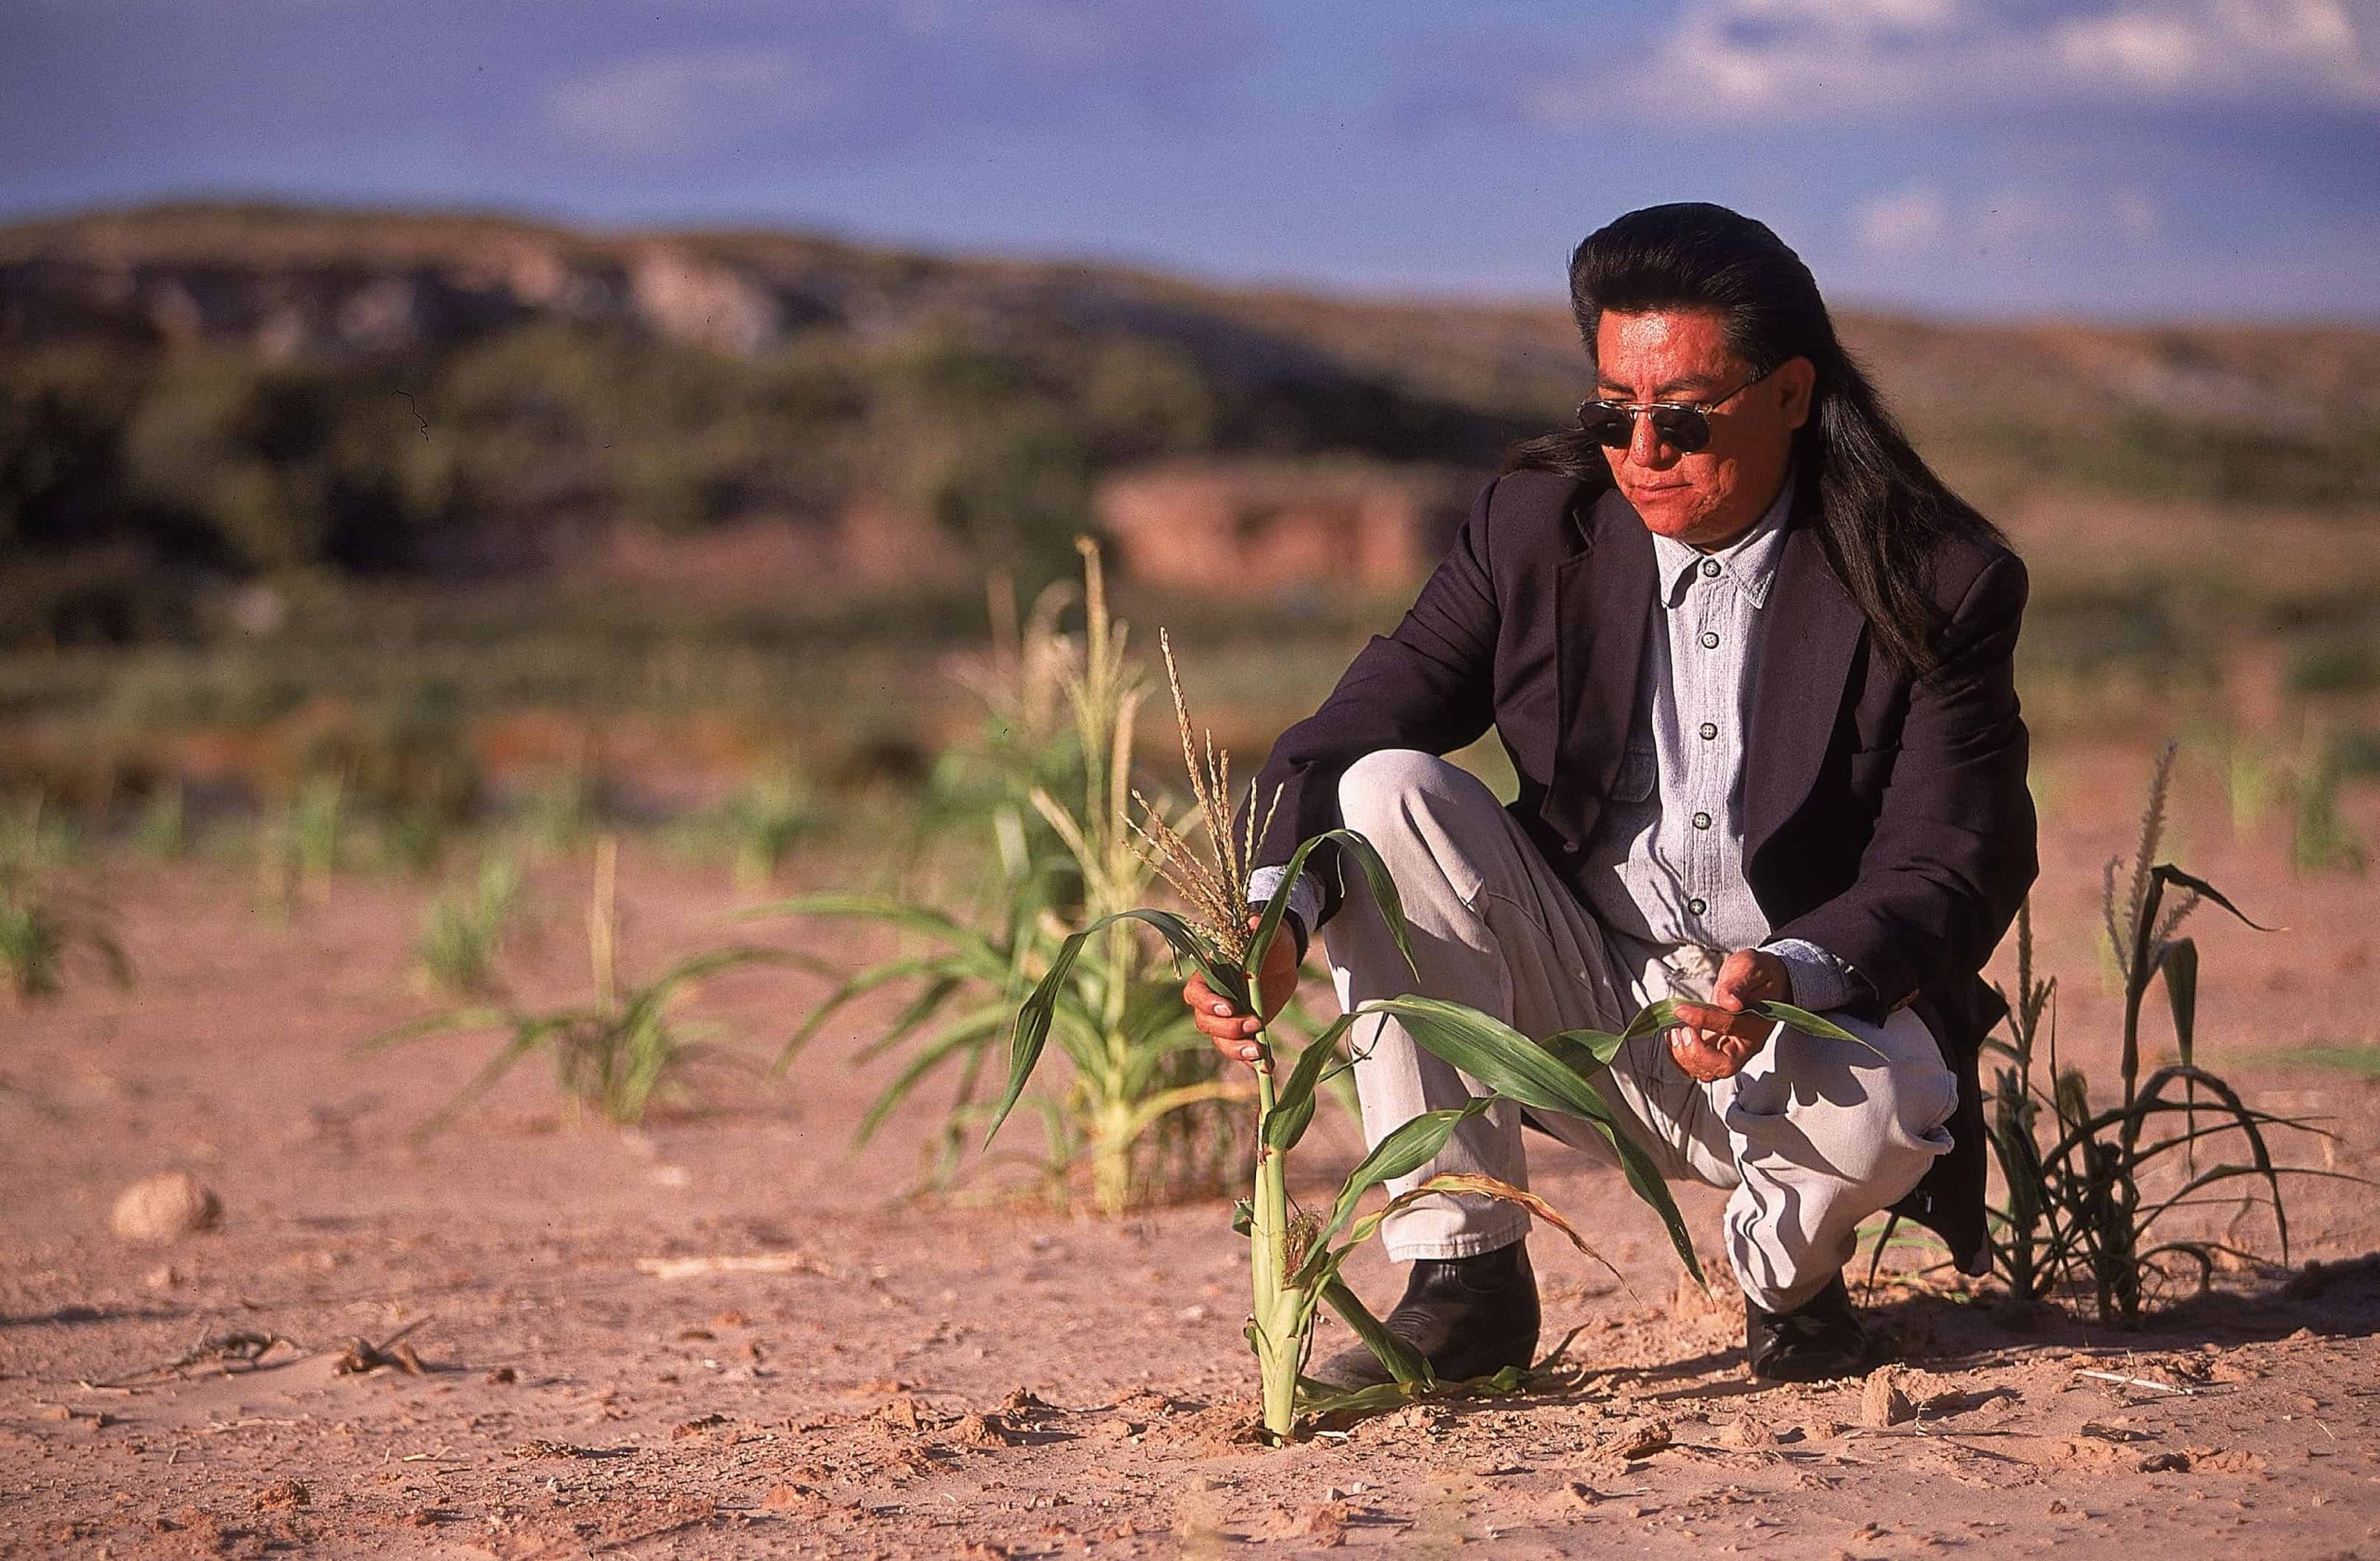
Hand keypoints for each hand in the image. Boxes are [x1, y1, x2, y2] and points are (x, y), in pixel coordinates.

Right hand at [1184, 914, 1302, 1068]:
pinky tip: (1268, 1067)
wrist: (1282, 961)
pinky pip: (1242, 1052)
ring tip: (1260, 1053)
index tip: (1229, 1007)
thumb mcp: (1268, 936)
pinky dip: (1253, 1063)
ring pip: (1220, 1041)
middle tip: (1255, 1024)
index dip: (1208, 1003)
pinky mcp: (1244, 1033)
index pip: (1195, 994)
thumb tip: (1253, 921)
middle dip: (1228, 1029)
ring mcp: (1228, 1019)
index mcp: (1210, 976)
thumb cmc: (1269, 943)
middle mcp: (1213, 1001)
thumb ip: (1259, 931)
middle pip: (1205, 1023)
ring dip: (1237, 1050)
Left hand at [1666, 947, 1791, 1082]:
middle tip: (1682, 1031)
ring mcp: (1731, 1050)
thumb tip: (1730, 1001)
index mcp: (1757, 1023)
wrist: (1761, 981)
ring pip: (1709, 1071)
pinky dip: (1682, 1059)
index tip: (1681, 1010)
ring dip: (1686, 1058)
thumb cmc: (1757, 974)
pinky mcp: (1716, 1050)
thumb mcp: (1750, 967)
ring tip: (1675, 1033)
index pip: (1730, 1027)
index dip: (1703, 1020)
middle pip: (1724, 1066)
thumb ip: (1738, 983)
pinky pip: (1699, 1067)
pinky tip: (1673, 1039)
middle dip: (1697, 1053)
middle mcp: (1745, 1044)